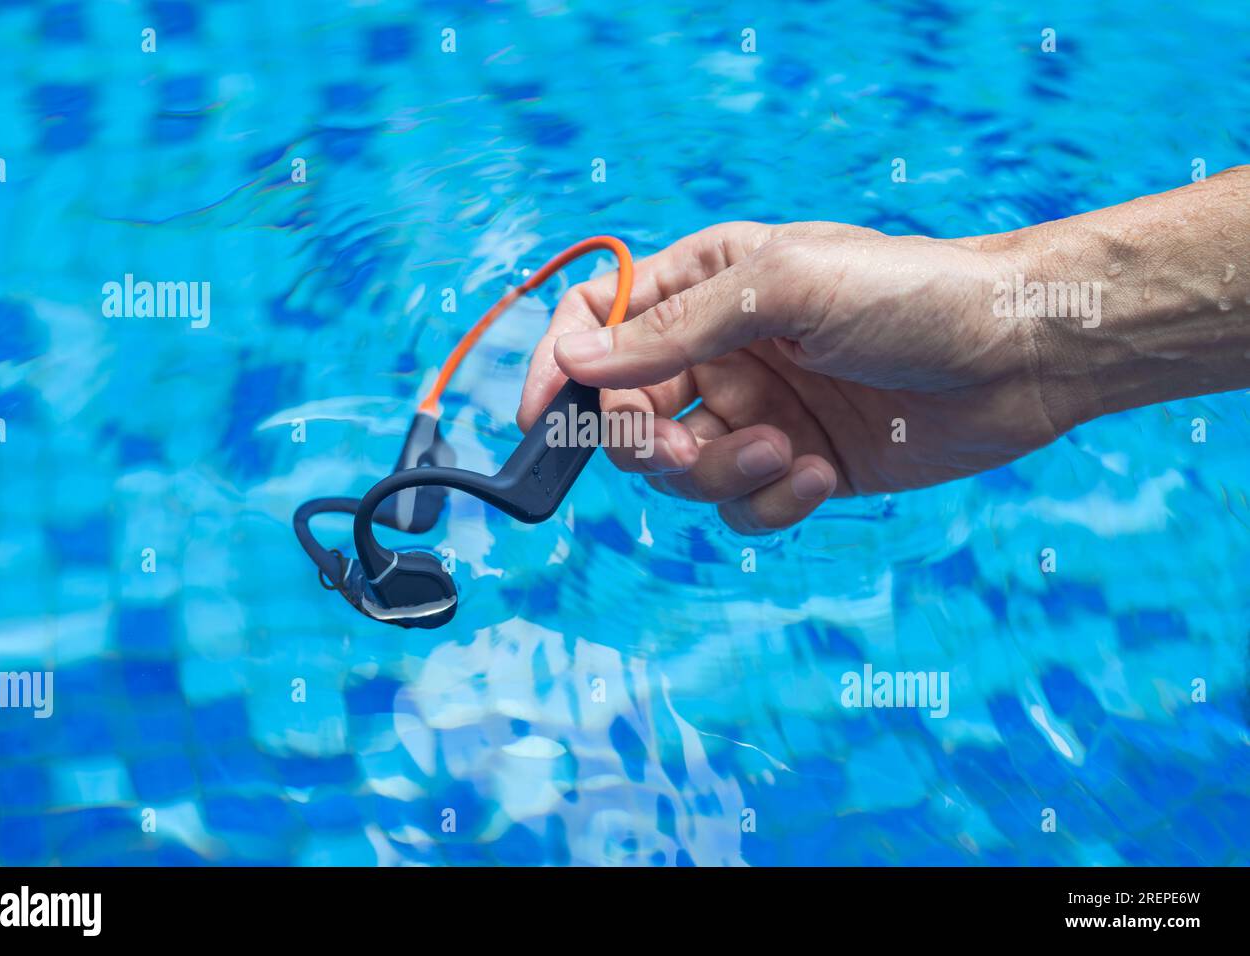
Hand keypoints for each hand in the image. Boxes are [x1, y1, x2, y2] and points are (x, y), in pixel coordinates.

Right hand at [517, 220, 1057, 532]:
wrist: (1018, 356)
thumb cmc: (910, 293)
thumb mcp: (784, 290)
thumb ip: (675, 330)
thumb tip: (576, 361)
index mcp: (705, 285)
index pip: (599, 323)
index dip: (559, 367)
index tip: (542, 419)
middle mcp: (720, 351)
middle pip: (626, 413)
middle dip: (645, 443)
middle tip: (683, 450)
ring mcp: (755, 411)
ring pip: (679, 472)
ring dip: (717, 476)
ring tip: (784, 454)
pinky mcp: (794, 467)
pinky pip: (740, 506)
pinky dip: (767, 503)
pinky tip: (816, 474)